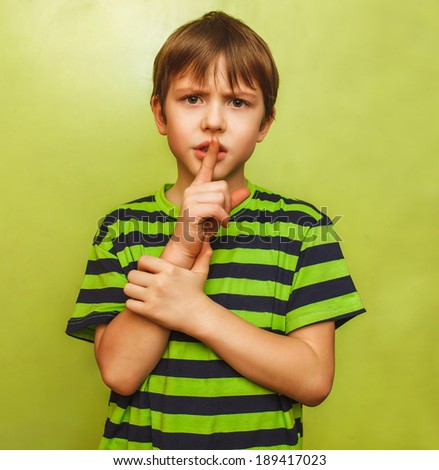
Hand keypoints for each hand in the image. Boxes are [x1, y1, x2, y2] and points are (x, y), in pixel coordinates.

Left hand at [124, 241, 212, 332]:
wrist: (198, 316)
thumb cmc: (197, 294)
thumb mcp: (200, 272)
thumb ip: (203, 256)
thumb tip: (207, 242)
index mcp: (169, 270)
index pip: (143, 260)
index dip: (142, 265)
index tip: (146, 271)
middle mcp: (159, 282)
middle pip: (132, 274)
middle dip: (135, 279)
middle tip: (142, 284)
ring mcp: (153, 297)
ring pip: (128, 288)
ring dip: (132, 291)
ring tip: (139, 294)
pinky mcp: (149, 311)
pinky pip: (129, 303)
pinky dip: (133, 304)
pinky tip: (141, 305)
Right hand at [171, 137, 249, 258]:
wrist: (187, 245)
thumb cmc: (202, 229)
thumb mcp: (220, 213)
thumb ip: (231, 202)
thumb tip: (247, 191)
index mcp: (198, 188)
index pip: (206, 168)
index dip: (211, 154)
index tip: (215, 140)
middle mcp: (192, 190)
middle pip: (223, 187)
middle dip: (227, 204)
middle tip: (220, 217)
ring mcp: (190, 198)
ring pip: (221, 197)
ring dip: (225, 212)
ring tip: (217, 222)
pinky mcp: (191, 209)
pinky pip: (217, 208)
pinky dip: (222, 218)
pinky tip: (218, 225)